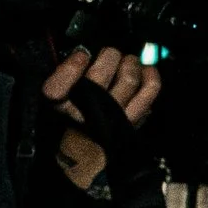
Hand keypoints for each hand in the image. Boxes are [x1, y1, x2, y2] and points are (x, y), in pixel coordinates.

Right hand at [44, 47, 164, 191]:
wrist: (86, 154)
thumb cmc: (74, 118)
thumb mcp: (59, 97)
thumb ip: (67, 75)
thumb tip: (87, 53)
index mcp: (60, 105)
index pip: (57, 88)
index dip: (70, 67)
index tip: (81, 55)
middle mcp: (86, 112)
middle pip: (101, 73)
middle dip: (109, 55)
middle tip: (110, 55)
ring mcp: (113, 117)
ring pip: (128, 78)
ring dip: (130, 63)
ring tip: (128, 62)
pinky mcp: (133, 121)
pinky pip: (149, 91)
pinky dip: (151, 75)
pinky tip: (146, 70)